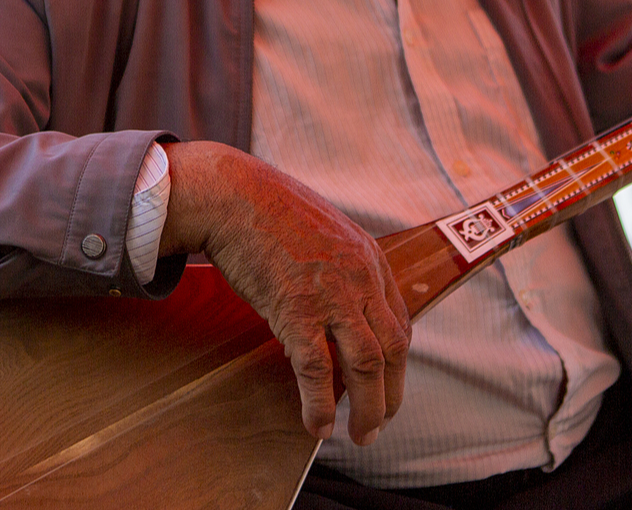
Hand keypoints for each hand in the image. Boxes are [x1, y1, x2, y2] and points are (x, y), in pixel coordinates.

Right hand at [161, 141, 410, 445]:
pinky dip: (320, 402)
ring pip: (366, 364)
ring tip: (359, 435)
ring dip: (367, 408)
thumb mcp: (323, 234)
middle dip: (390, 394)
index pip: (399, 323)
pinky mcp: (296, 308)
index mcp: (369, 259)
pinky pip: (316, 368)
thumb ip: (339, 269)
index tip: (385, 385)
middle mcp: (360, 278)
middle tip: (378, 424)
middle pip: (392, 349)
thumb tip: (336, 307)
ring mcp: (331, 294)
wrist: (232, 194)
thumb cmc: (269, 213)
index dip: (395, 363)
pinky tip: (317, 424)